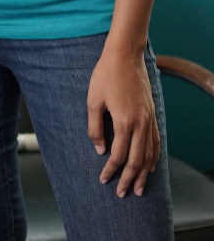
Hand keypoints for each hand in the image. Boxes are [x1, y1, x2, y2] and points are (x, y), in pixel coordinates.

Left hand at [87, 46, 158, 196]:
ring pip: (149, 154)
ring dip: (144, 173)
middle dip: (129, 179)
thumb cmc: (105, 75)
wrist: (125, 55)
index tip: (103, 179)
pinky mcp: (152, 114)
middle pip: (136, 161)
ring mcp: (149, 119)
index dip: (110, 170)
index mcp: (124, 122)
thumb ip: (94, 127)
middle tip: (122, 193)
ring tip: (140, 188)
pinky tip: (150, 165)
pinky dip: (154, 157)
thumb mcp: (93, 100)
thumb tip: (100, 149)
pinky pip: (156, 142)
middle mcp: (140, 124)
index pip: (118, 156)